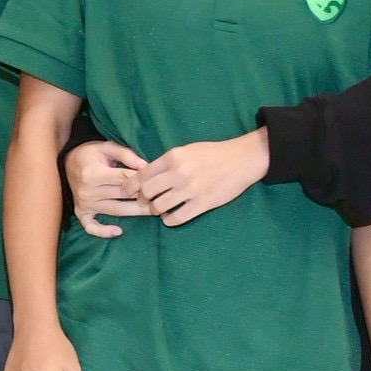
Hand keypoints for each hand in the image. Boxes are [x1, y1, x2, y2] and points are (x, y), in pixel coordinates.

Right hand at [67, 139, 151, 238]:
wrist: (68, 162)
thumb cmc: (90, 153)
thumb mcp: (107, 147)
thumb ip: (126, 155)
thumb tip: (146, 167)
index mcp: (93, 173)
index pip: (124, 179)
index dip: (142, 181)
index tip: (158, 181)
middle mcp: (87, 191)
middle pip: (122, 196)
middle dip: (144, 197)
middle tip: (163, 198)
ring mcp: (84, 204)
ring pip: (115, 211)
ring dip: (135, 212)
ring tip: (154, 211)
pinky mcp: (80, 212)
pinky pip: (91, 227)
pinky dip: (103, 232)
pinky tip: (118, 232)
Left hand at [135, 129, 269, 225]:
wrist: (242, 159)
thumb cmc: (212, 153)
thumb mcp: (185, 150)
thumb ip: (166, 163)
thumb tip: (145, 175)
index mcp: (172, 158)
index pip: (141, 175)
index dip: (131, 185)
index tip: (128, 191)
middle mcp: (178, 174)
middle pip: (146, 192)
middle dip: (142, 199)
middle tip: (146, 201)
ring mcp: (190, 190)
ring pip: (159, 207)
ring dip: (155, 210)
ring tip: (160, 208)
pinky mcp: (203, 204)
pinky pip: (177, 218)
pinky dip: (169, 220)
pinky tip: (170, 217)